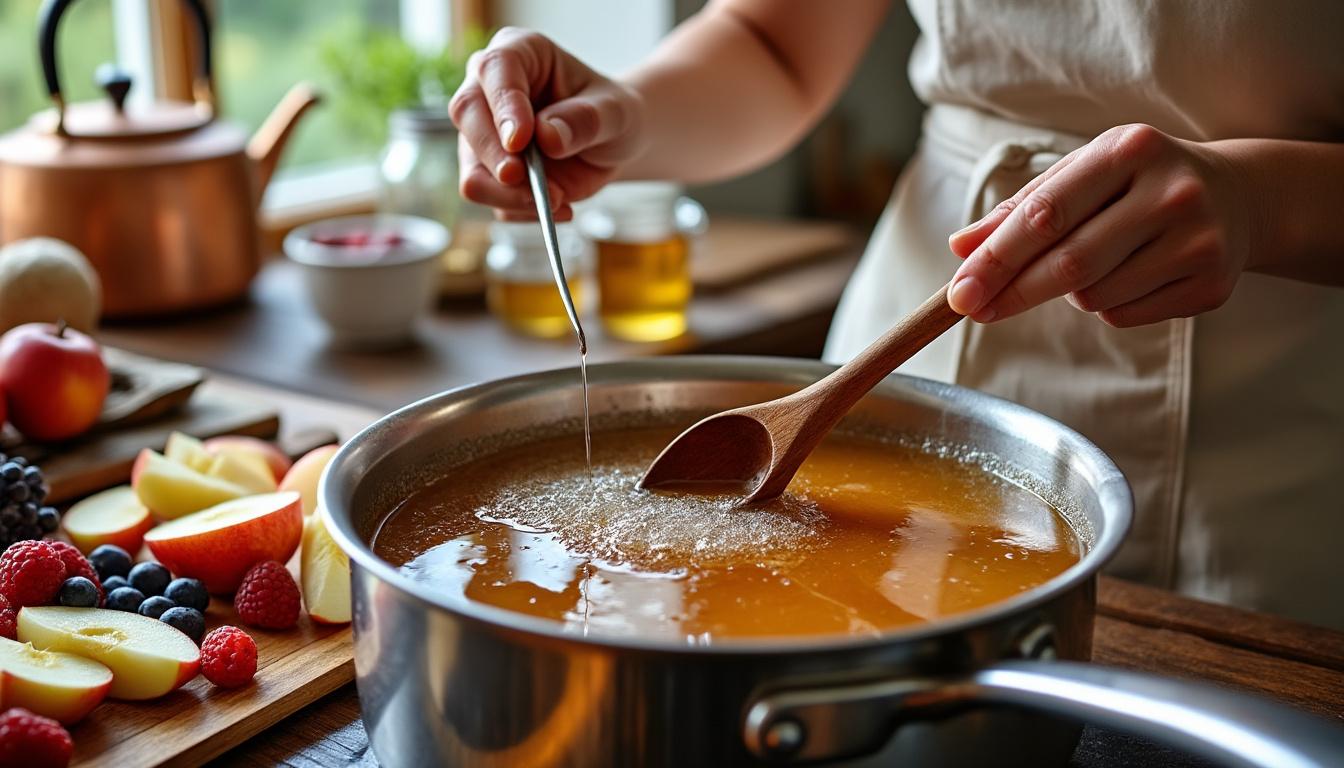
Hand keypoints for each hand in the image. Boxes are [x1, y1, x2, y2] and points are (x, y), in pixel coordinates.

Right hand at [448, 28, 646, 220]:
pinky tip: (563, 206)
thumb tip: (547, 137)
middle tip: (522, 177)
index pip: (494, 69)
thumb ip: (586, 120)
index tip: (520, 139)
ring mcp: (482, 135)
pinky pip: (493, 201)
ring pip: (472, 170)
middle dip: (493, 154)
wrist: (611, 144)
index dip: (503, 105)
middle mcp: (488, 90)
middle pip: (466, 116)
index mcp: (518, 54)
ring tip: (561, 199)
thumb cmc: (610, 114)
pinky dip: (526, 211)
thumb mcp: (615, 112)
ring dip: (510, 195)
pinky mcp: (488, 173)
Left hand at [946, 124, 1254, 326]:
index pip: (1046, 213)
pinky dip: (1104, 307)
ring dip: (1068, 293)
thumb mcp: (1081, 174)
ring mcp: (1198, 241)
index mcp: (1130, 150)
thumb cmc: (1137, 182)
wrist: (1237, 197)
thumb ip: (1020, 208)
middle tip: (974, 309)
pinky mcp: (1210, 286)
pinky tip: (1127, 276)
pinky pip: (1124, 316)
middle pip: (1071, 262)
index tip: (960, 291)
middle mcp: (1171, 191)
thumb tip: (961, 247)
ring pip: (1094, 296)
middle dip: (1013, 291)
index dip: (996, 258)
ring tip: (1093, 262)